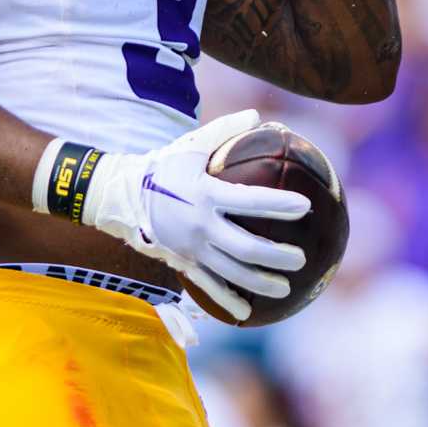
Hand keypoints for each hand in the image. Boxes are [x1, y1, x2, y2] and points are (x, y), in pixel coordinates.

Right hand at [81, 109, 311, 321]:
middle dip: (276, 255)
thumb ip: (223, 131)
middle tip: (301, 259)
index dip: (278, 204)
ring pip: (231, 272)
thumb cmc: (163, 167)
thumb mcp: (190, 145)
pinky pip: (207, 286)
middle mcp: (201, 225)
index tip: (305, 207)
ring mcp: (191, 248)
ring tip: (285, 288)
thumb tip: (256, 114)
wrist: (122, 196)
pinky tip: (246, 312)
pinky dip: (226, 300)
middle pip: (245, 247)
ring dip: (259, 282)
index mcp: (206, 194)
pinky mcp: (182, 262)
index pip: (250, 201)